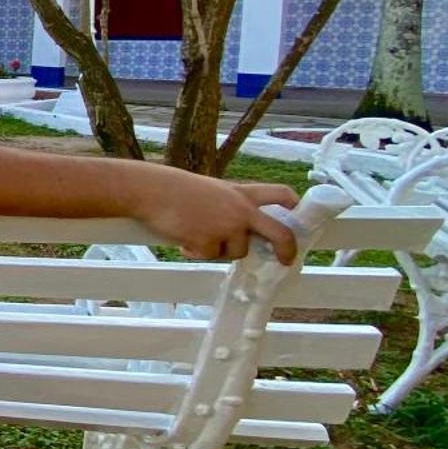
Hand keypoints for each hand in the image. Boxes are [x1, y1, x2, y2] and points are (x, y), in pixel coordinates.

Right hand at [135, 171, 299, 263]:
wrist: (149, 190)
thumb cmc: (173, 188)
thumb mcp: (211, 190)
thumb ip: (229, 205)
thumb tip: (236, 230)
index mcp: (241, 192)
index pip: (280, 194)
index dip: (294, 206)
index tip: (298, 217)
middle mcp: (240, 210)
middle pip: (280, 233)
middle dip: (287, 250)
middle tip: (286, 260)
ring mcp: (227, 227)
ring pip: (237, 251)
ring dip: (219, 249)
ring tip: (195, 233)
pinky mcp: (209, 242)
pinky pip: (209, 256)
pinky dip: (195, 251)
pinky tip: (182, 238)